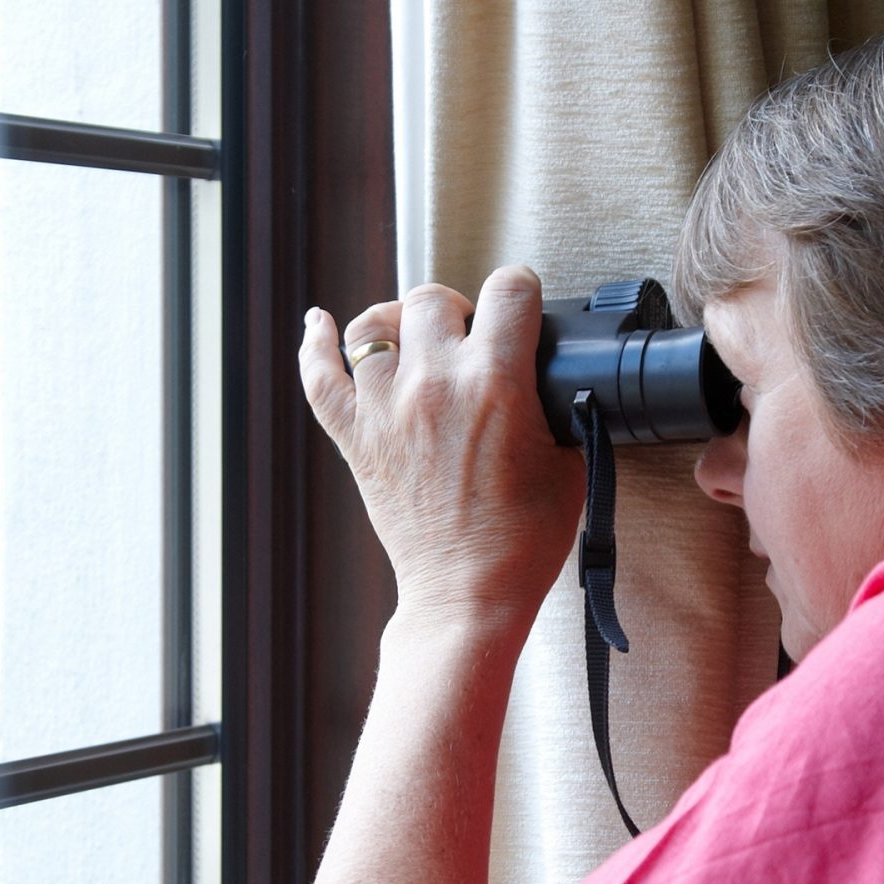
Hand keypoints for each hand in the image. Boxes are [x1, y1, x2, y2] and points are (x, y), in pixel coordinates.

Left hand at [298, 266, 585, 630]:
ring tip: (415, 337)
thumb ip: (557, 407)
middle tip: (471, 337)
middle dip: (459, 308)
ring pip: (374, 324)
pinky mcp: (355, 439)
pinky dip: (315, 344)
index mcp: (494, 382)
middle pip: (433, 297)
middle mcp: (433, 384)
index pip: (509, 290)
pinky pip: (319, 376)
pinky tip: (319, 322)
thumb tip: (547, 382)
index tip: (522, 307)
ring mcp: (385, 409)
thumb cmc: (524, 539)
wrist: (469, 593)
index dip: (522, 291)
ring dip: (399, 322)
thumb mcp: (568, 460)